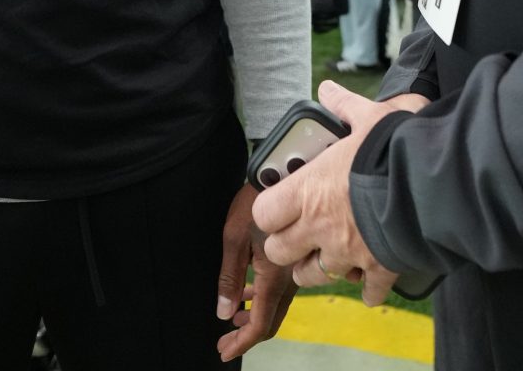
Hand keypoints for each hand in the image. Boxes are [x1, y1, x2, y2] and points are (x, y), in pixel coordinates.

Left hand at [215, 184, 295, 361]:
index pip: (261, 324)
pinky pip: (282, 288)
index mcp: (275, 276)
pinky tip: (249, 292)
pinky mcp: (299, 256)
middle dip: (247, 334)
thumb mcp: (234, 238)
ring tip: (234, 318)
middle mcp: (292, 277)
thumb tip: (225, 312)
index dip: (242, 342)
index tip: (224, 350)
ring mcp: (298, 267)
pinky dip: (264, 299)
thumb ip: (230, 278)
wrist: (285, 170)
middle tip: (224, 341)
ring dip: (256, 316)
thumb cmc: (256, 199)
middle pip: (272, 319)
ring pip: (278, 304)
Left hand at [253, 81, 426, 306]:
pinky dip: (369, 288)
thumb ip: (344, 106)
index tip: (279, 204)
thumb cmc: (394, 148)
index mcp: (309, 191)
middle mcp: (321, 227)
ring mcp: (348, 253)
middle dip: (287, 245)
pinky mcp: (378, 269)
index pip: (264, 213)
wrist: (433, 182)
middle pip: (279, 252)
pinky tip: (373, 278)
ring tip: (331, 254)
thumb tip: (329, 89)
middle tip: (300, 232)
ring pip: (313, 276)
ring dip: (319, 267)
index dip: (269, 211)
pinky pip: (367, 291)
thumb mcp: (369, 117)